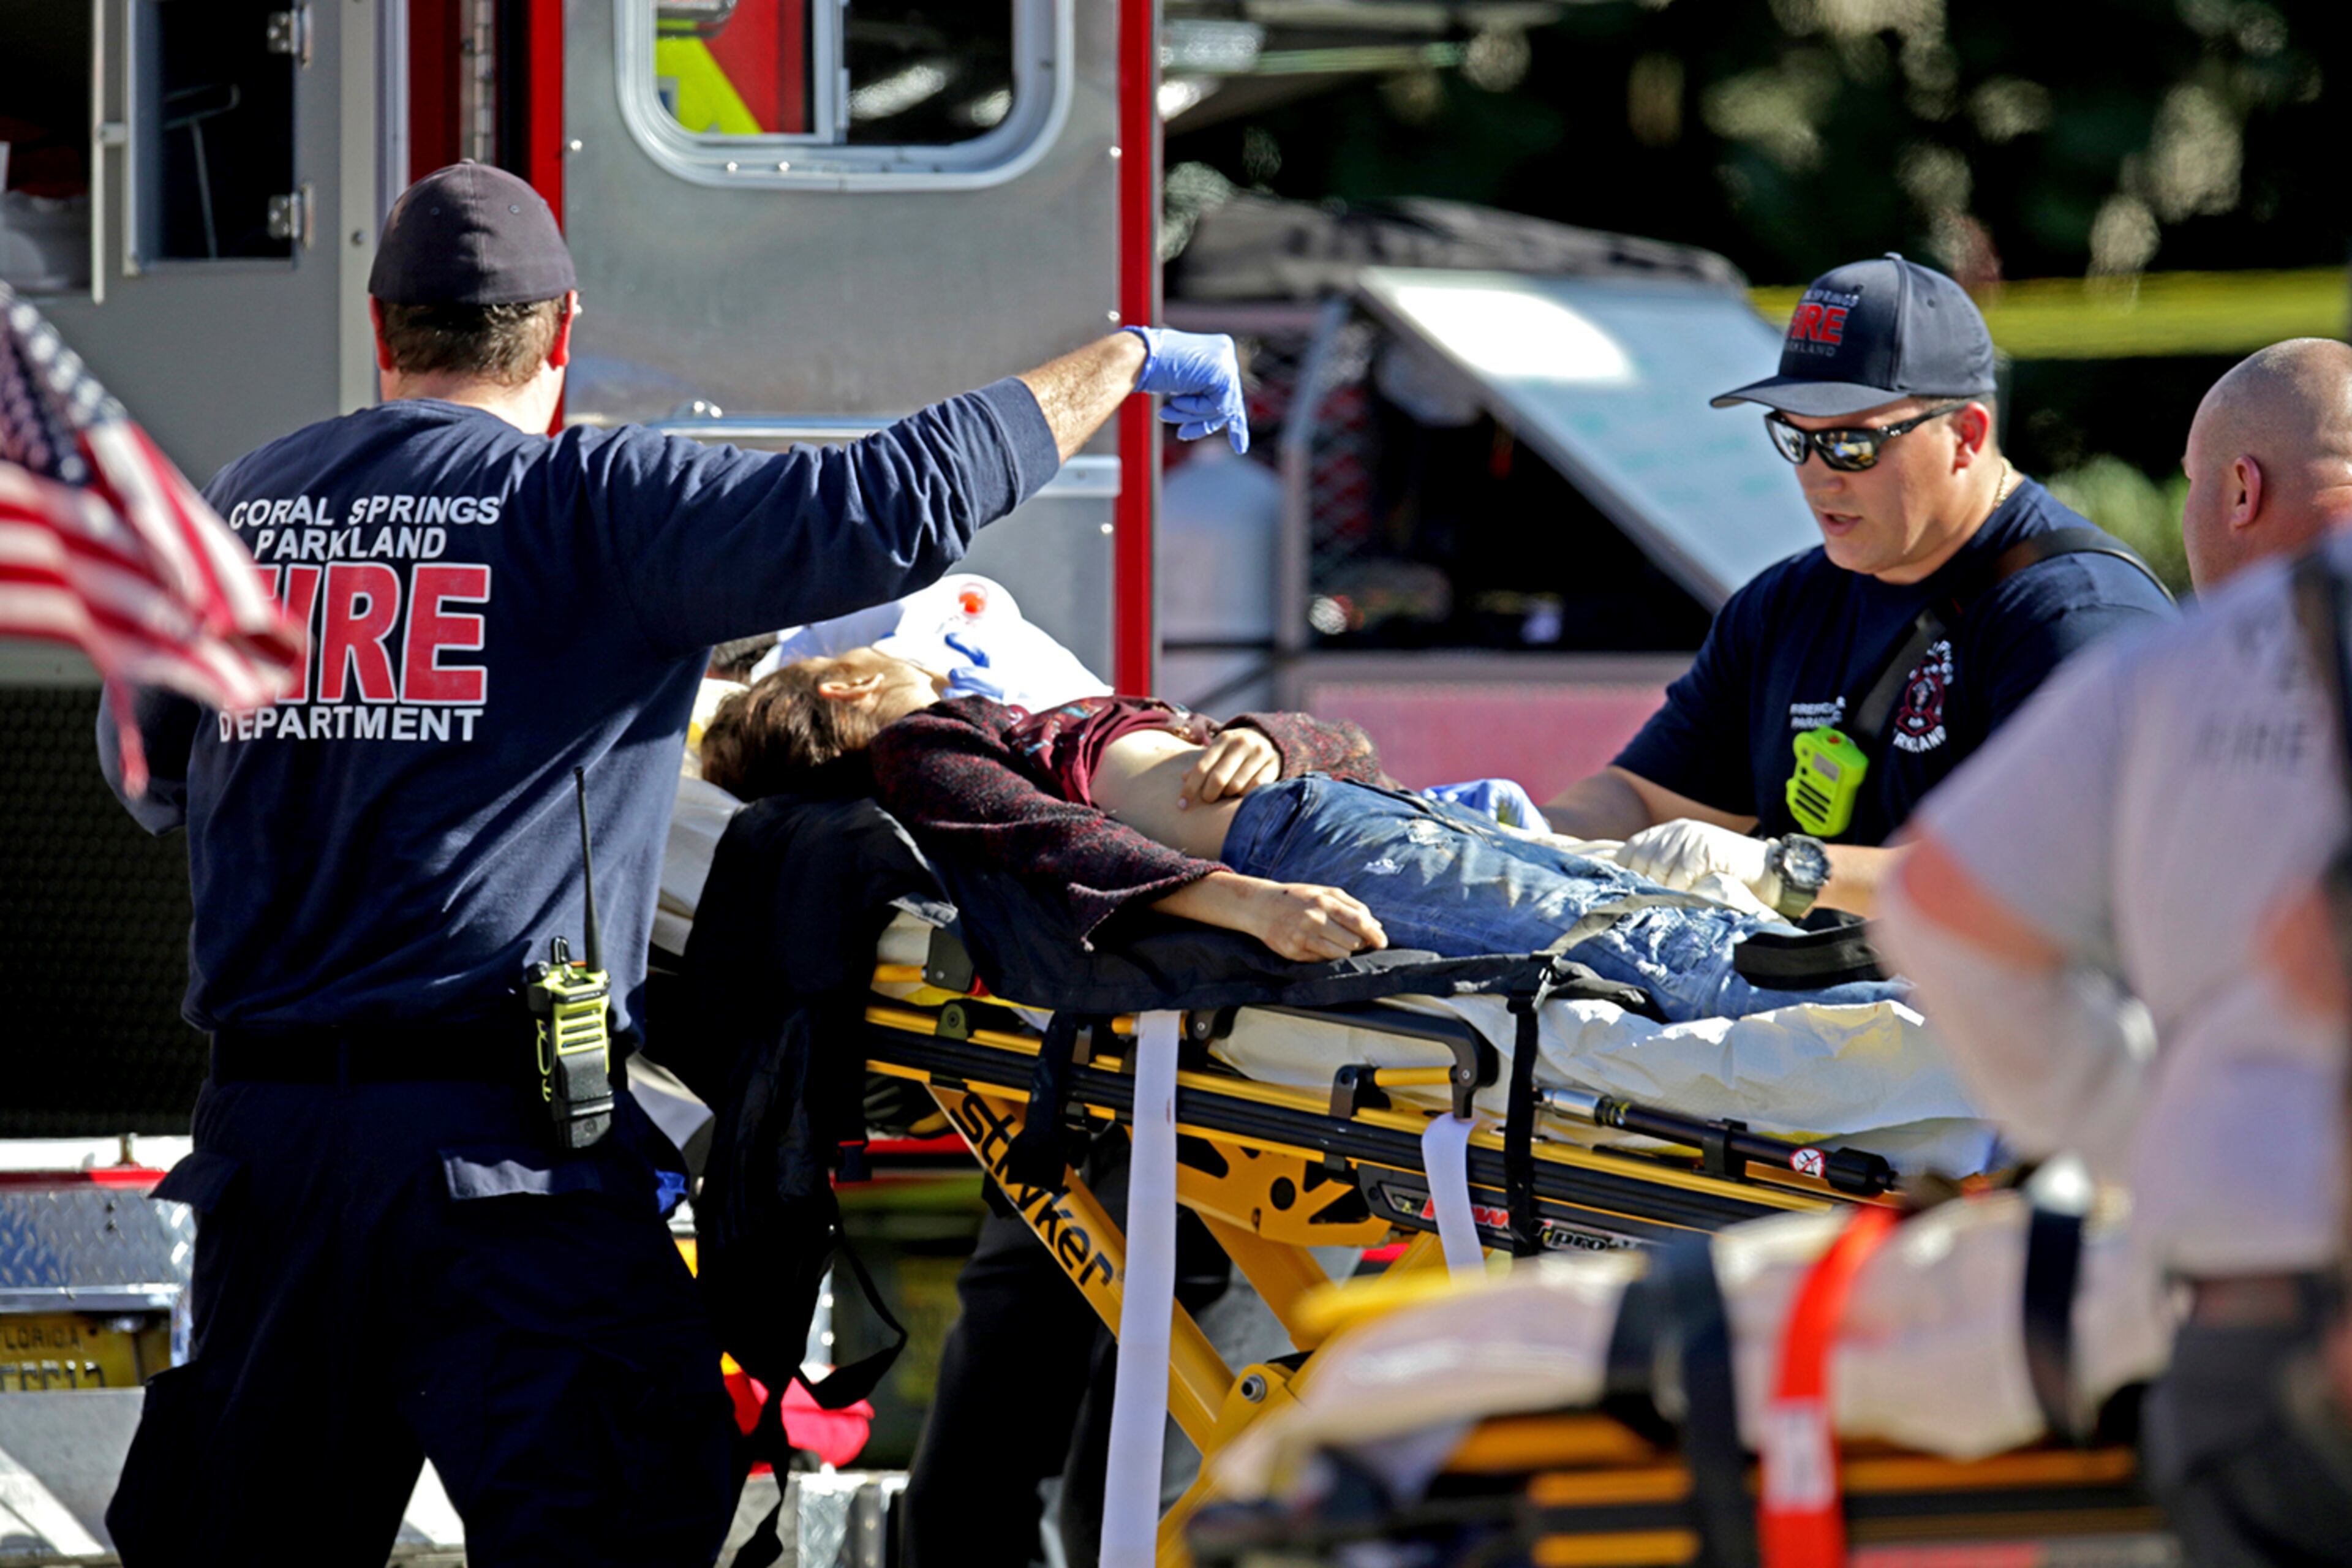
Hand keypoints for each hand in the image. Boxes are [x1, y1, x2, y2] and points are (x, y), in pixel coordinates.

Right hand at [1123, 326, 1249, 452]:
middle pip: (1228, 403)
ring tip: (1167, 413)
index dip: (1236, 423)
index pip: (1230, 391)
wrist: (1137, 356)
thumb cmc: (1149, 368)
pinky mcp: (1222, 372)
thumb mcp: (1182, 382)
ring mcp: (1226, 360)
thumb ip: (1203, 393)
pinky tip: (1175, 402)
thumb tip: (1221, 416)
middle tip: (1182, 434)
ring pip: (1223, 408)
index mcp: (1217, 351)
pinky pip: (1217, 406)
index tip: (1240, 448)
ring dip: (1194, 417)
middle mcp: (1225, 352)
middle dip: (1204, 424)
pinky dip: (1195, 410)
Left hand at [1179, 730, 1279, 808]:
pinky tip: (1241, 794)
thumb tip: (1184, 778)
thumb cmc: (1235, 751)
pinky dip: (1244, 795)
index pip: (1201, 767)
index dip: (1190, 788)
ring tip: (1227, 793)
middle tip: (1208, 799)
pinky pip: (1254, 789)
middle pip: (1218, 779)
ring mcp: (1259, 753)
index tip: (1181, 805)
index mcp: (1223, 739)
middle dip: (1209, 795)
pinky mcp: (1273, 765)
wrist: (1269, 738)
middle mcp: (1241, 743)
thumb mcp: (1218, 752)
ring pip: (1236, 786)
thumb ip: (1203, 765)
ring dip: (1228, 795)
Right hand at [1249, 882, 1387, 963]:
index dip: (1375, 935)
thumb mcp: (1324, 892)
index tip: (1383, 942)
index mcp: (1324, 902)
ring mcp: (1303, 938)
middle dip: (1360, 944)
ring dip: (1346, 951)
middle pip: (1352, 942)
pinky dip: (1327, 955)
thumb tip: (1375, 924)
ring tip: (1340, 943)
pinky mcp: (1294, 952)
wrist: (1260, 906)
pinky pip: (1321, 960)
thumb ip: (1352, 905)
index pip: (1358, 922)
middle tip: (1360, 942)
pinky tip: (1320, 945)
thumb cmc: (1297, 897)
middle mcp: (1314, 920)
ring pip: (1339, 954)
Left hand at [1619, 819, 1775, 900]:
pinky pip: (1681, 874)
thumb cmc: (1722, 872)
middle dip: (1640, 885)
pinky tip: (1684, 898)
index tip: (1622, 893)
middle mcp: (1674, 831)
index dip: (1622, 872)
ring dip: (1660, 890)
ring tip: (1665, 904)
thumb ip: (1660, 869)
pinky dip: (1679, 890)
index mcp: (1665, 832)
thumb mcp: (1686, 865)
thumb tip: (1628, 890)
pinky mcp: (1706, 848)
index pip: (1630, 849)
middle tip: (1643, 905)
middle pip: (1641, 860)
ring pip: (1659, 869)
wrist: (1764, 869)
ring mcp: (1691, 837)